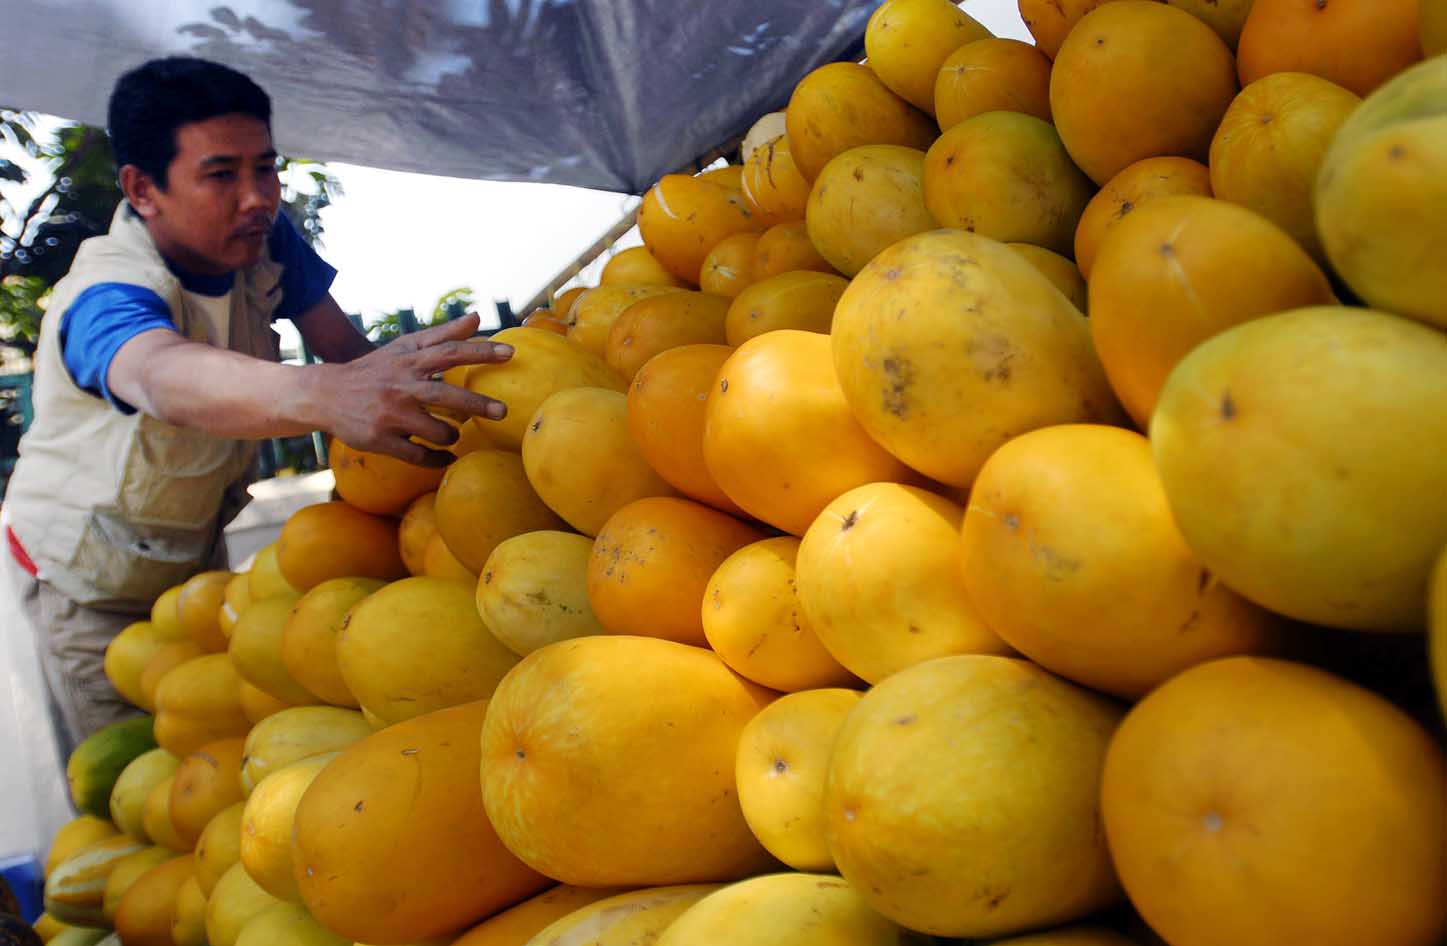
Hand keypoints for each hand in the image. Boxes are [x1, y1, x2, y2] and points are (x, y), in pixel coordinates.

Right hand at [316, 314, 511, 465]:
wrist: (326, 394)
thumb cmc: (375, 369)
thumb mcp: (405, 348)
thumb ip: (443, 334)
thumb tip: (478, 317)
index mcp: (409, 362)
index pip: (450, 352)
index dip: (480, 351)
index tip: (510, 353)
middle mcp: (400, 387)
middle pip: (445, 396)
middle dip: (477, 404)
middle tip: (503, 412)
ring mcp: (390, 415)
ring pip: (435, 431)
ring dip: (451, 435)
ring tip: (453, 434)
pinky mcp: (380, 440)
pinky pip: (417, 456)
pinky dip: (436, 459)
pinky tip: (446, 458)